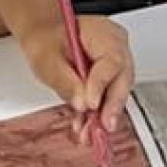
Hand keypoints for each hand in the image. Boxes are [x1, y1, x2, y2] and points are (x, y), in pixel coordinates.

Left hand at [20, 10, 132, 128]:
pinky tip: (86, 126)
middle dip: (111, 107)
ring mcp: (114, 64)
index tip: (90, 104)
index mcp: (103, 33)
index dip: (101, 85)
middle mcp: (115, 47)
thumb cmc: (46, 41)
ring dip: (103, 115)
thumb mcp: (47, 60)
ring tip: (89, 133)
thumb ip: (65, 81)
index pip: (111, 61)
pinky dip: (97, 114)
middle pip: (122, 79)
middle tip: (101, 127)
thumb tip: (82, 102)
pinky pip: (108, 97)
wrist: (44, 40)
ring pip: (117, 92)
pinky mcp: (109, 79)